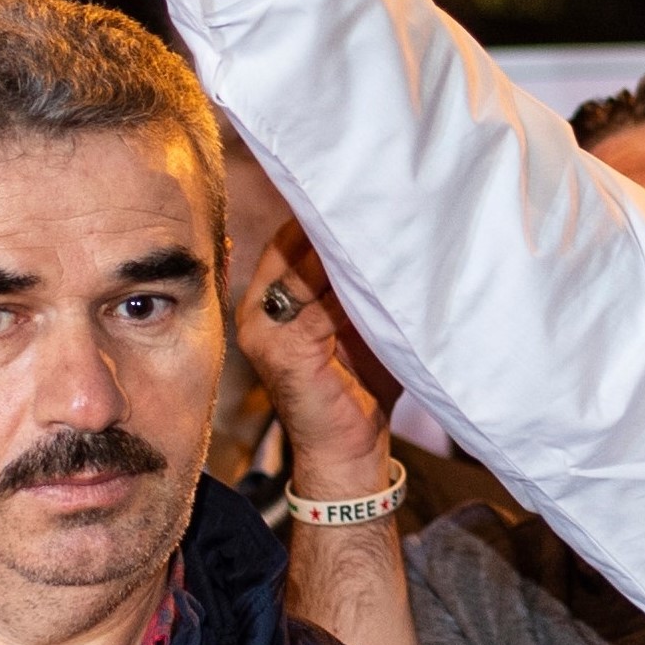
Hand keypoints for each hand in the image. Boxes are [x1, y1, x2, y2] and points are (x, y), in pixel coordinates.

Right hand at [232, 223, 391, 502]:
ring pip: (304, 270)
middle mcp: (257, 308)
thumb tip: (387, 228)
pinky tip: (380, 273)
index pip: (291, 238)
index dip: (324, 215)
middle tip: (383, 201)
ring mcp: (263, 329)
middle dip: (335, 226)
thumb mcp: (359, 320)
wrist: (349, 450)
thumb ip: (357, 281)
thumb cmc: (363, 382)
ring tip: (387, 227)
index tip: (369, 194)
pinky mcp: (279, 350)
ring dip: (345, 251)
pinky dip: (349, 288)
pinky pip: (316, 306)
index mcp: (270, 295)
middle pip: (293, 247)